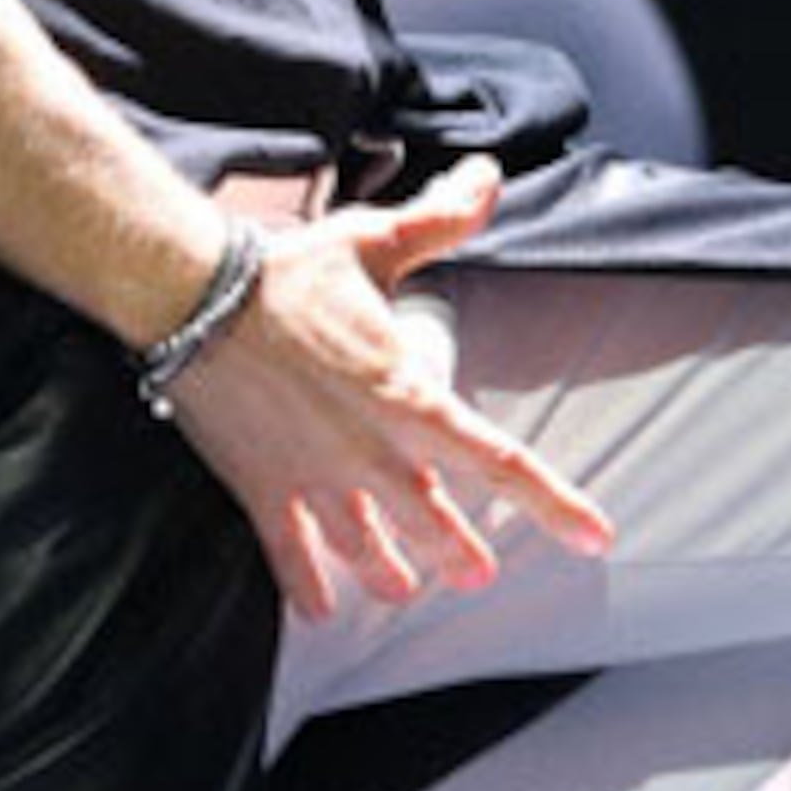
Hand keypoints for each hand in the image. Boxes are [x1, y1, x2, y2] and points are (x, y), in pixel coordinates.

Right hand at [161, 157, 614, 620]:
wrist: (195, 298)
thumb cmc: (286, 272)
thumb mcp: (374, 240)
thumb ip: (440, 220)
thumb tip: (487, 181)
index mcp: (410, 398)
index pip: (501, 462)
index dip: (556, 503)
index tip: (594, 536)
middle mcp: (373, 454)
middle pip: (436, 523)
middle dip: (460, 552)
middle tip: (477, 573)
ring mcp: (318, 479)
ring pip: (368, 550)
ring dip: (391, 575)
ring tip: (403, 591)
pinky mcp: (263, 488)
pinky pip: (291, 555)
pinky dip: (306, 586)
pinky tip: (319, 608)